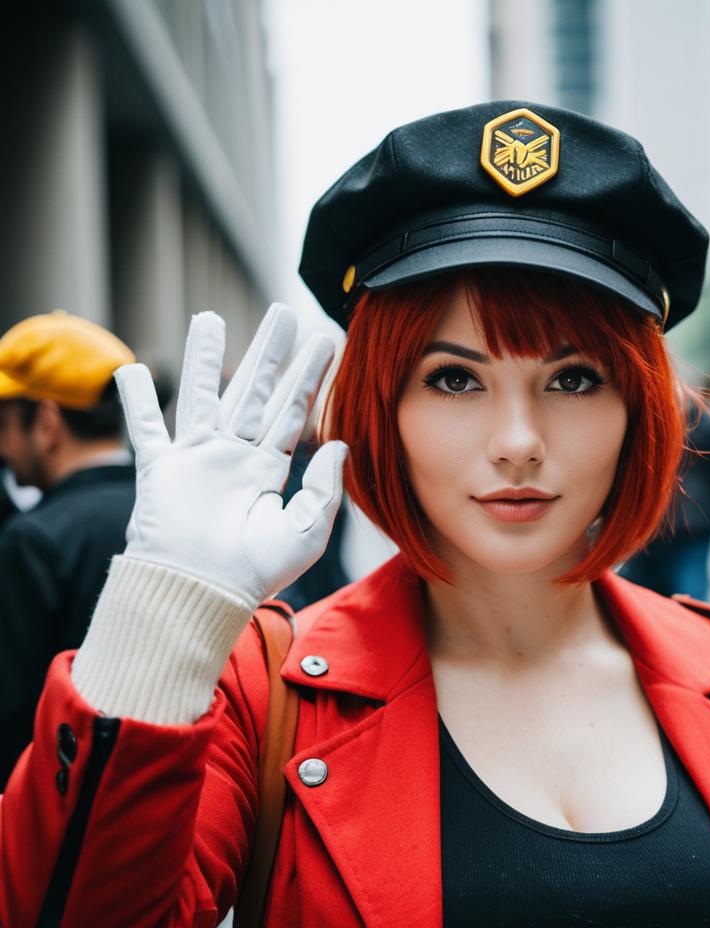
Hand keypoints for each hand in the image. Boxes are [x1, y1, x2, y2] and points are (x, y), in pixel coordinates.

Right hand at [114, 304, 345, 607]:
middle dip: (268, 352)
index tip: (324, 341)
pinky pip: (145, 428)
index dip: (309, 376)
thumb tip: (339, 444)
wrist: (202, 594)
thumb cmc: (254, 572)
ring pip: (202, 395)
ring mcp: (196, 459)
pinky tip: (129, 369)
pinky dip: (135, 400)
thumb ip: (325, 488)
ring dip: (203, 357)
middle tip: (283, 312)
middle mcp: (233, 456)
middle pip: (253, 390)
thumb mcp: (305, 532)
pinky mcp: (160, 470)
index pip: (292, 410)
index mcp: (268, 468)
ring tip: (209, 316)